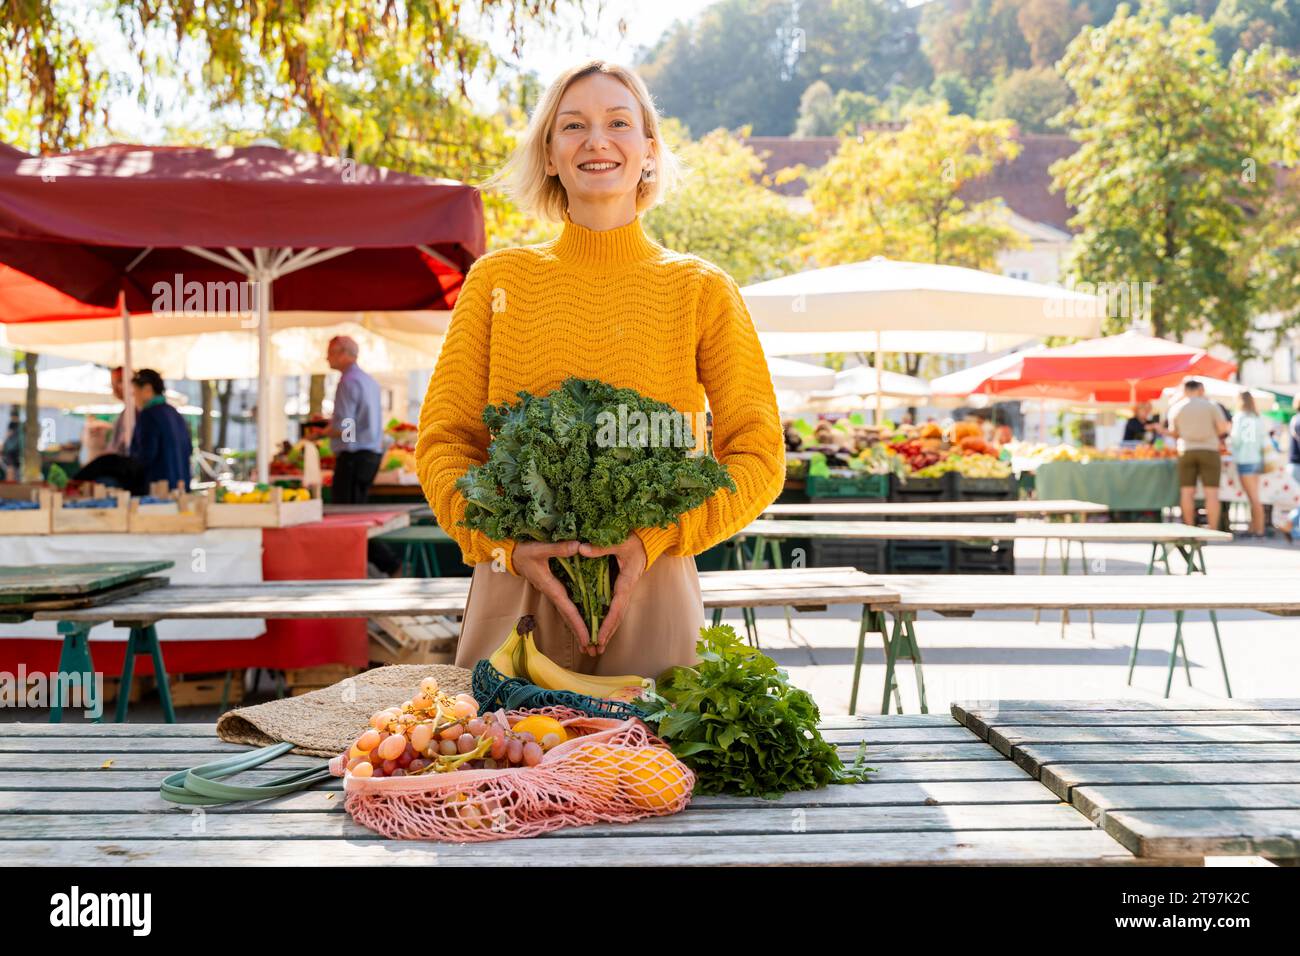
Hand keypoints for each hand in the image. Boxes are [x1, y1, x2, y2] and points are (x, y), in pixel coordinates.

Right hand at [511, 541, 588, 645]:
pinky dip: (575, 618)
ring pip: (568, 614)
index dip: (579, 625)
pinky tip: (582, 623)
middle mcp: (553, 594)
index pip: (568, 610)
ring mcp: (553, 593)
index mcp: (552, 588)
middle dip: (580, 634)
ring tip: (589, 644)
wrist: (512, 554)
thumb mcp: (540, 548)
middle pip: (569, 618)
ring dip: (578, 629)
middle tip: (593, 651)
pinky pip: (567, 606)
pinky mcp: (554, 589)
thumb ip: (558, 548)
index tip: (588, 639)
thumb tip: (579, 546)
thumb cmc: (524, 552)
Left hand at [577, 536, 646, 655]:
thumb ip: (601, 547)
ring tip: (598, 646)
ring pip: (617, 615)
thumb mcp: (619, 542)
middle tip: (596, 648)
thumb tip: (581, 549)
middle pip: (617, 616)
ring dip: (609, 631)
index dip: (608, 622)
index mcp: (626, 582)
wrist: (648, 541)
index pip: (616, 607)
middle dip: (607, 633)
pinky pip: (616, 608)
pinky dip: (610, 621)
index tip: (600, 636)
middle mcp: (627, 590)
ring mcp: (626, 590)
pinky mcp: (623, 589)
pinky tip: (603, 630)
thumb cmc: (634, 541)